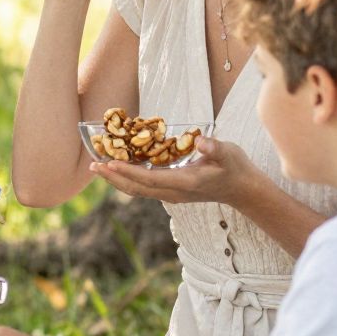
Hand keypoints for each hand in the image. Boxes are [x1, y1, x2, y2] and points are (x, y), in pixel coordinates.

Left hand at [90, 134, 255, 206]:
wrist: (243, 190)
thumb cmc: (235, 168)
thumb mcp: (229, 153)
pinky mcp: (171, 190)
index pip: (149, 179)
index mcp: (184, 183)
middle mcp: (173, 192)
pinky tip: (118, 167)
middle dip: (114, 177)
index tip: (109, 164)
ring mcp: (171, 194)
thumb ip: (215, 148)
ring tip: (99, 166)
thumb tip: (201, 141)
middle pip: (136, 188)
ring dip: (117, 179)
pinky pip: (144, 186)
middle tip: (93, 165)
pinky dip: (128, 177)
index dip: (128, 173)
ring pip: (138, 190)